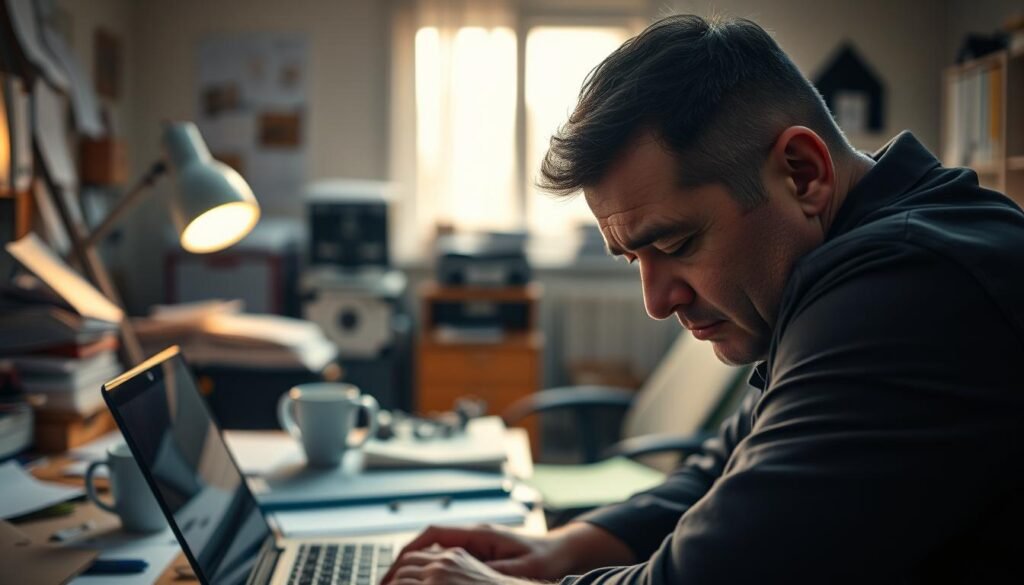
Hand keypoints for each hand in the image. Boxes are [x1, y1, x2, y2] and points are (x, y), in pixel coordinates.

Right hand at [384, 544, 531, 584]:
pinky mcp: (480, 555)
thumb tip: (461, 576)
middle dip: (405, 561)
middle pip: (429, 543)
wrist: (562, 552)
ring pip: (436, 552)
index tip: (395, 566)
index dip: (410, 549)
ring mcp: (476, 545)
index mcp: (480, 534)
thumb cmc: (545, 560)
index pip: (435, 534)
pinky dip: (431, 572)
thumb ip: (493, 573)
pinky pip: (448, 560)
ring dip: (416, 568)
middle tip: (387, 582)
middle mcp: (474, 536)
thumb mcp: (519, 570)